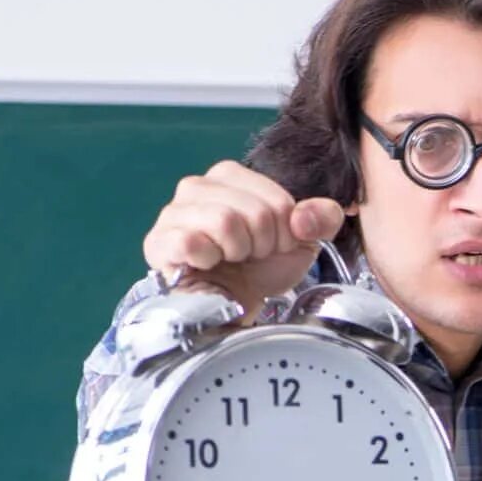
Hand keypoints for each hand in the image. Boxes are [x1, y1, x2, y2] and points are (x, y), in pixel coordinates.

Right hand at [142, 161, 345, 313]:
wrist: (232, 304)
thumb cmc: (260, 268)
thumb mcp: (302, 241)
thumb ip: (322, 218)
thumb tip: (305, 218)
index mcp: (230, 176)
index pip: (278, 201)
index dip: (284, 233)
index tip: (272, 245)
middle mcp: (197, 186)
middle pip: (256, 212)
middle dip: (263, 244)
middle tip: (249, 256)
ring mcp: (173, 212)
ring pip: (225, 221)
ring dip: (237, 252)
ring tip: (230, 259)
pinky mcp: (159, 242)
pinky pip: (192, 241)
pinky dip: (208, 259)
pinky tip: (207, 264)